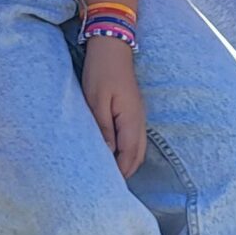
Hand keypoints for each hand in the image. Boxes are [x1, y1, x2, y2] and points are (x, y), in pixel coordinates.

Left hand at [79, 36, 146, 178]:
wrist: (112, 47)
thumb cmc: (101, 71)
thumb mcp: (96, 100)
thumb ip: (103, 128)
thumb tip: (107, 153)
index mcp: (131, 120)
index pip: (129, 157)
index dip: (119, 174)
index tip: (106, 187)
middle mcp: (139, 121)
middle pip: (137, 157)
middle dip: (125, 173)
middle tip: (107, 186)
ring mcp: (138, 116)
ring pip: (137, 149)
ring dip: (126, 163)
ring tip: (109, 174)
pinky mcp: (133, 111)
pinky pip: (133, 139)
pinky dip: (126, 151)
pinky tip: (113, 154)